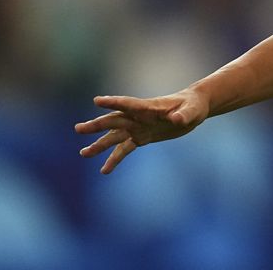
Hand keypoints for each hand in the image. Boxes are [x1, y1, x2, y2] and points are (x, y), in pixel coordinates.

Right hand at [74, 90, 208, 173]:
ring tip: (84, 153)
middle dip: (97, 125)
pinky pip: (124, 149)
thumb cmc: (193, 106)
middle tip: (79, 129)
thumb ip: (184, 115)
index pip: (128, 103)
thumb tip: (176, 120)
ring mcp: (138, 127)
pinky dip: (114, 159)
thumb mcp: (192, 111)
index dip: (113, 102)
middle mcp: (138, 117)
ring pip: (114, 136)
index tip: (97, 101)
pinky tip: (104, 170)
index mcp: (148, 107)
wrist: (193, 109)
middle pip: (114, 120)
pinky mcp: (141, 138)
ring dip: (99, 144)